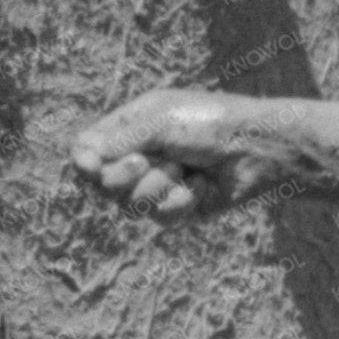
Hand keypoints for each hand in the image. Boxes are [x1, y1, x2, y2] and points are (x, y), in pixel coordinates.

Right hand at [67, 87, 279, 222]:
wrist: (258, 149)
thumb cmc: (211, 123)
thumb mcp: (161, 121)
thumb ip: (119, 139)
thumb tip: (81, 157)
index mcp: (130, 127)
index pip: (88, 149)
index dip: (85, 162)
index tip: (93, 165)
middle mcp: (140, 156)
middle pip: (102, 183)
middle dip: (123, 176)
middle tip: (146, 162)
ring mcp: (158, 184)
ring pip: (130, 205)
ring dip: (158, 186)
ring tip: (185, 170)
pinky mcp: (179, 208)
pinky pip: (161, 217)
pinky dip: (180, 202)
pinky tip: (200, 187)